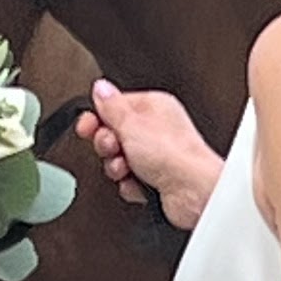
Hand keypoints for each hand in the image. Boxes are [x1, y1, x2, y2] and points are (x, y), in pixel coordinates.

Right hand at [78, 78, 220, 232]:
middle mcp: (157, 129)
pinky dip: (131, 185)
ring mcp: (158, 156)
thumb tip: (100, 88)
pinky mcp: (158, 180)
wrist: (193, 192)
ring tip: (128, 168)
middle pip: (114, 135)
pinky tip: (139, 183)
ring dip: (118, 167)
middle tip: (114, 147)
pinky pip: (130, 181)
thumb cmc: (174, 155)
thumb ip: (111, 106)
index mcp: (154, 106)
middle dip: (108, 145)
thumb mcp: (131, 123)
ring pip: (120, 161)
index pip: (115, 107)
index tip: (87, 127)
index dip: (97, 118)